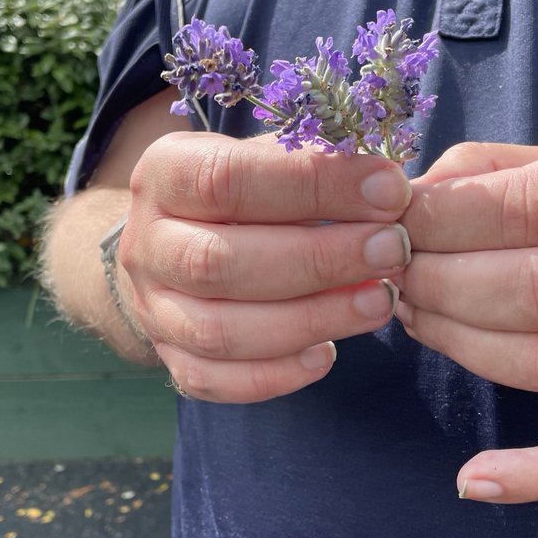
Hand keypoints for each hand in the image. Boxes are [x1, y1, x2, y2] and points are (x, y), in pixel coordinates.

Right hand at [120, 131, 412, 402]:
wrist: (178, 240)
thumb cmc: (245, 190)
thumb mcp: (267, 156)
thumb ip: (314, 164)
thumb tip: (385, 187)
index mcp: (163, 175)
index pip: (227, 179)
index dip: (311, 184)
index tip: (387, 189)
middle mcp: (144, 244)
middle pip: (220, 262)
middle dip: (319, 259)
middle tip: (393, 250)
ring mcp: (151, 308)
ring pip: (219, 331)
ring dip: (310, 319)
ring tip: (380, 302)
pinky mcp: (169, 357)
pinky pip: (213, 380)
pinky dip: (275, 374)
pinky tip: (327, 355)